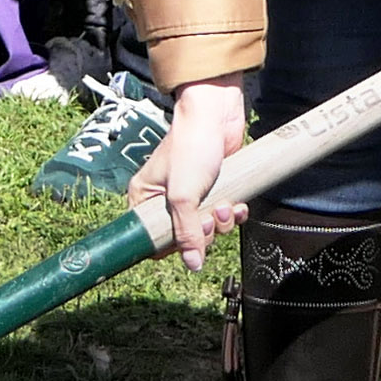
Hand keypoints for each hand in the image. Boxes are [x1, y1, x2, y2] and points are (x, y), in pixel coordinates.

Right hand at [134, 76, 249, 269]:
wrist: (215, 116)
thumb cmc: (190, 148)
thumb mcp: (184, 195)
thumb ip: (187, 232)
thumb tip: (193, 265)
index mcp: (144, 198)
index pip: (151, 238)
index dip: (172, 246)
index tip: (189, 242)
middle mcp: (164, 199)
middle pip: (184, 236)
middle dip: (204, 231)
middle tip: (210, 216)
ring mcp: (190, 194)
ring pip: (206, 227)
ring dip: (221, 221)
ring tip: (226, 204)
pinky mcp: (212, 189)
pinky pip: (221, 214)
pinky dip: (232, 213)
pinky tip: (236, 204)